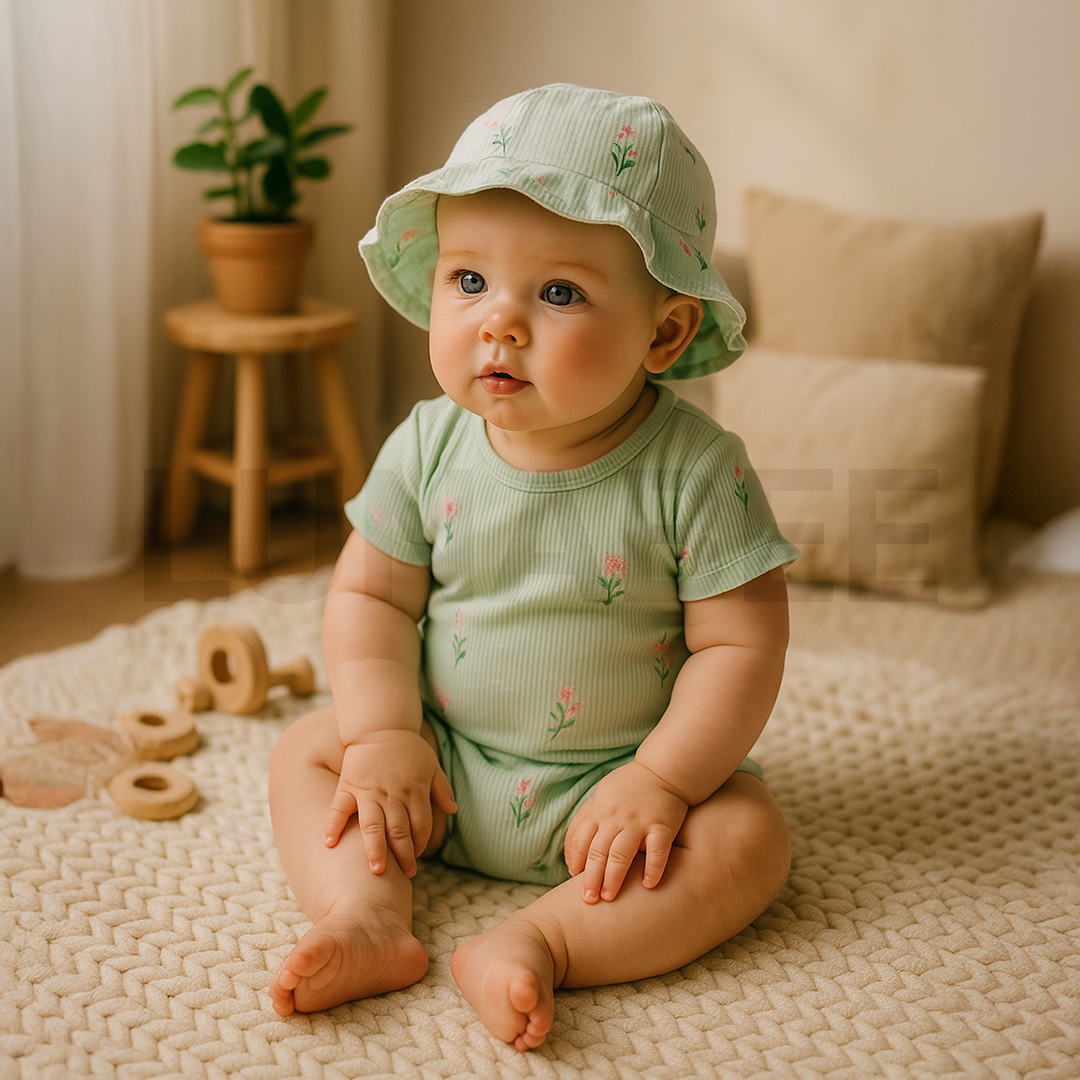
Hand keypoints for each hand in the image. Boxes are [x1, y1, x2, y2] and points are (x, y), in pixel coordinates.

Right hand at [325, 729, 455, 877]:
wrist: (380, 724)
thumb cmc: (408, 747)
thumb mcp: (432, 764)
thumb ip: (441, 789)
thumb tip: (453, 810)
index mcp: (414, 789)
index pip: (420, 824)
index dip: (421, 843)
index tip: (417, 857)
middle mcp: (392, 793)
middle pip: (399, 829)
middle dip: (403, 855)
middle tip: (405, 875)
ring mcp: (369, 791)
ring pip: (372, 824)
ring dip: (375, 848)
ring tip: (376, 870)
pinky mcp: (348, 785)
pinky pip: (339, 808)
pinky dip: (333, 826)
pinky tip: (329, 844)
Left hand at [564, 761, 688, 902]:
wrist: (663, 770)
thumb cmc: (629, 787)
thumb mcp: (602, 795)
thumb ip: (587, 819)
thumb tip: (572, 853)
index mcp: (599, 810)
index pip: (579, 839)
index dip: (574, 860)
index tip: (574, 879)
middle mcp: (615, 817)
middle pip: (597, 850)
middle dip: (590, 877)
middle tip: (588, 899)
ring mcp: (639, 821)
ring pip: (621, 853)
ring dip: (613, 877)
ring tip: (609, 897)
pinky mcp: (662, 825)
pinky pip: (657, 850)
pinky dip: (652, 868)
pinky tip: (648, 885)